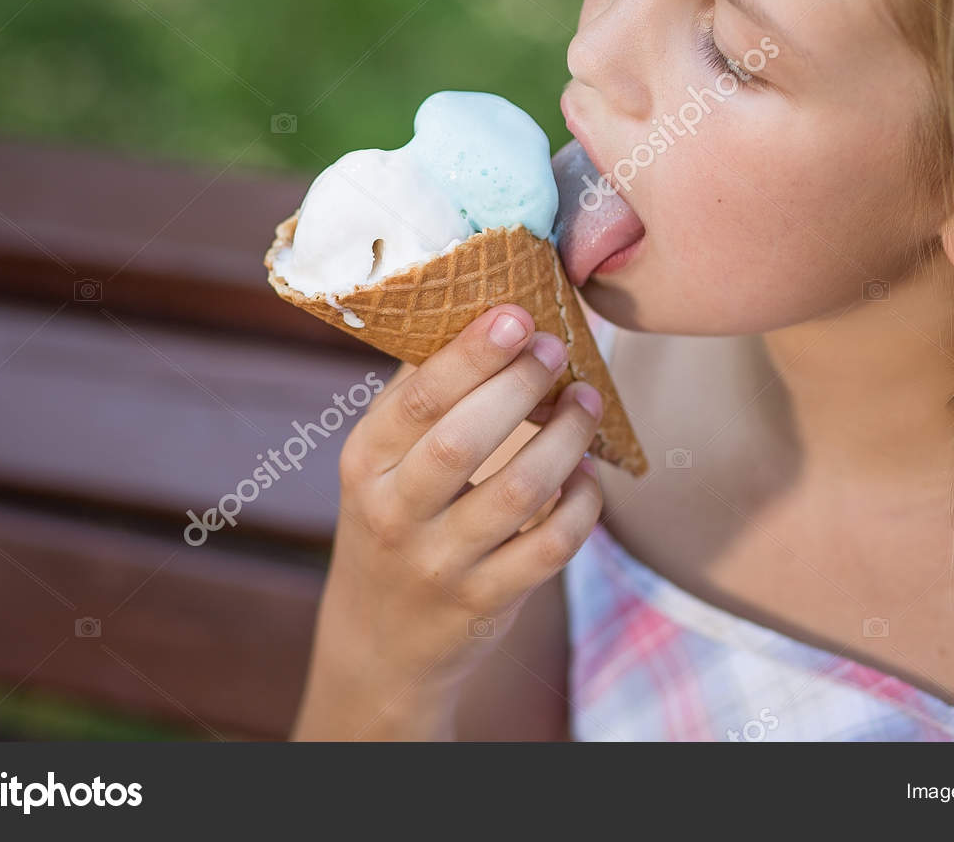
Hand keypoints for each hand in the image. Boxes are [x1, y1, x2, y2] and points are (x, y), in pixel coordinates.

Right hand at [292, 304, 604, 739]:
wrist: (379, 644)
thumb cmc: (394, 523)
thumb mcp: (380, 466)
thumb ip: (421, 399)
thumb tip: (479, 309)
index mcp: (365, 463)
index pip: (419, 399)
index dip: (472, 353)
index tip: (518, 315)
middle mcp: (394, 513)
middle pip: (464, 440)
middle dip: (521, 386)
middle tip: (558, 349)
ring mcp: (439, 562)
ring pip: (519, 491)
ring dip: (566, 438)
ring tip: (587, 401)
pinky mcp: (485, 601)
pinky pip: (550, 545)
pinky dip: (582, 503)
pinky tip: (588, 475)